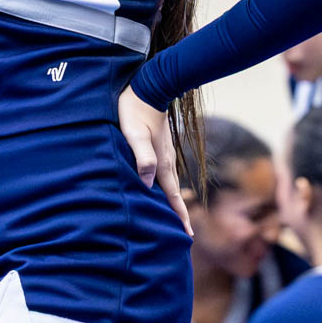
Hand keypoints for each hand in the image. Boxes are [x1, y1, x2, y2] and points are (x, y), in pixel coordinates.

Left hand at [117, 86, 191, 235]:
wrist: (149, 87)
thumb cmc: (135, 111)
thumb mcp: (134, 134)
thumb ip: (142, 156)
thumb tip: (147, 182)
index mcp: (162, 162)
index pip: (172, 195)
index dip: (179, 215)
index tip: (187, 235)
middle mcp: (167, 160)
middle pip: (173, 192)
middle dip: (178, 212)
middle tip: (183, 234)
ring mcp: (164, 152)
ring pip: (169, 182)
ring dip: (171, 200)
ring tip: (173, 215)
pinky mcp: (160, 146)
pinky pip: (164, 172)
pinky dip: (164, 186)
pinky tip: (159, 187)